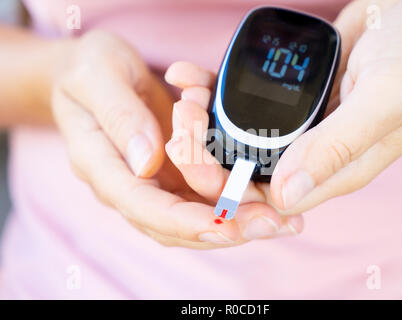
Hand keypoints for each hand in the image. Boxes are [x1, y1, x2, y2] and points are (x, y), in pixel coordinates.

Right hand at [52, 31, 301, 248]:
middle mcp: (130, 185)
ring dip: (238, 221)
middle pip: (175, 224)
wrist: (94, 74)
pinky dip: (236, 202)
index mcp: (103, 166)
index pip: (143, 206)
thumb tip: (147, 163)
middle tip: (272, 224)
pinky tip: (268, 201)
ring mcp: (153, 182)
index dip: (185, 222)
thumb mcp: (97, 77)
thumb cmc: (90, 70)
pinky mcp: (172, 174)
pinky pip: (204, 197)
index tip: (226, 226)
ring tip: (282, 220)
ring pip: (195, 217)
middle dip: (224, 228)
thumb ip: (120, 117)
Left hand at [165, 0, 401, 220]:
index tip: (194, 160)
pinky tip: (191, 75)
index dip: (228, 187)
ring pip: (243, 135)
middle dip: (209, 152)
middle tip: (184, 121)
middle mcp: (316, 151)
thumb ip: (337, 147)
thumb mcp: (385, 100)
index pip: (271, 197)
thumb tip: (285, 195)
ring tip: (186, 96)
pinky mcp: (293, 95)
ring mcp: (303, 122)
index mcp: (337, 167)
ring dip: (208, 120)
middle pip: (250, 167)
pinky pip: (248, 101)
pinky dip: (217, 90)